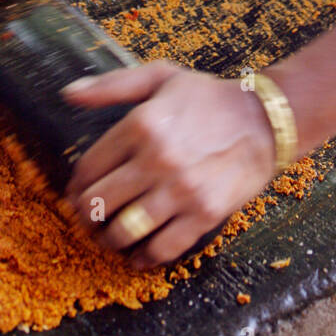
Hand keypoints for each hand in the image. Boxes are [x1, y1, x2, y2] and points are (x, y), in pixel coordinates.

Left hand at [62, 60, 276, 267]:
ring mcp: (181, 190)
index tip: (77, 194)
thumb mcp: (160, 77)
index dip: (75, 187)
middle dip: (86, 216)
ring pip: (124, 231)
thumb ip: (111, 86)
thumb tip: (68, 94)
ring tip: (108, 237)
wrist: (266, 120)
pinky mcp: (204, 213)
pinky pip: (162, 248)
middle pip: (99, 203)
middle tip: (88, 218)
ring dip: (108, 240)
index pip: (88, 168)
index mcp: (141, 125)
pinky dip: (144, 258)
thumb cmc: (210, 97)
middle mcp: (157, 159)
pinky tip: (138, 254)